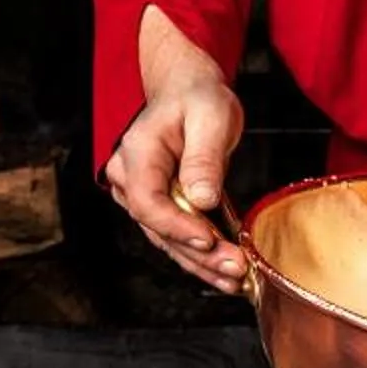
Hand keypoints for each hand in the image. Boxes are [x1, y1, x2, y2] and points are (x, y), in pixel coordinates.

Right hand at [102, 70, 248, 290]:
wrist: (188, 90)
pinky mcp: (159, 204)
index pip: (148, 202)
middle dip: (199, 254)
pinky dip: (201, 254)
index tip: (209, 241)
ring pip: (167, 238)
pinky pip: (176, 234)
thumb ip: (204, 158)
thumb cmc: (197, 97)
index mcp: (138, 152)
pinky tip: (224, 269)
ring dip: (202, 262)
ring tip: (236, 277)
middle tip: (235, 267)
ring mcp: (141, 193)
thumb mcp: (210, 117)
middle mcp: (131, 177)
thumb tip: (201, 199)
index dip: (177, 227)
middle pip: (158, 228)